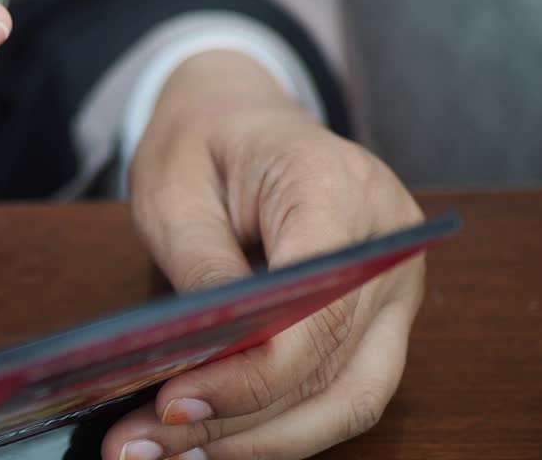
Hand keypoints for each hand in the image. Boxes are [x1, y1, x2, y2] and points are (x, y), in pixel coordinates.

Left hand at [103, 50, 424, 459]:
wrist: (239, 115)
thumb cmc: (203, 141)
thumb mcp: (174, 189)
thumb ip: (200, 268)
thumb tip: (205, 361)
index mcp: (339, 190)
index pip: (318, 312)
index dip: (251, 376)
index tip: (173, 407)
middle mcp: (390, 244)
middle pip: (338, 371)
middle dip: (244, 427)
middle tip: (144, 448)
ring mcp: (396, 284)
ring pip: (350, 399)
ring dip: (262, 441)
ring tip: (170, 455)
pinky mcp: (380, 315)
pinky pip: (341, 389)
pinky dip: (279, 424)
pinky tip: (213, 439)